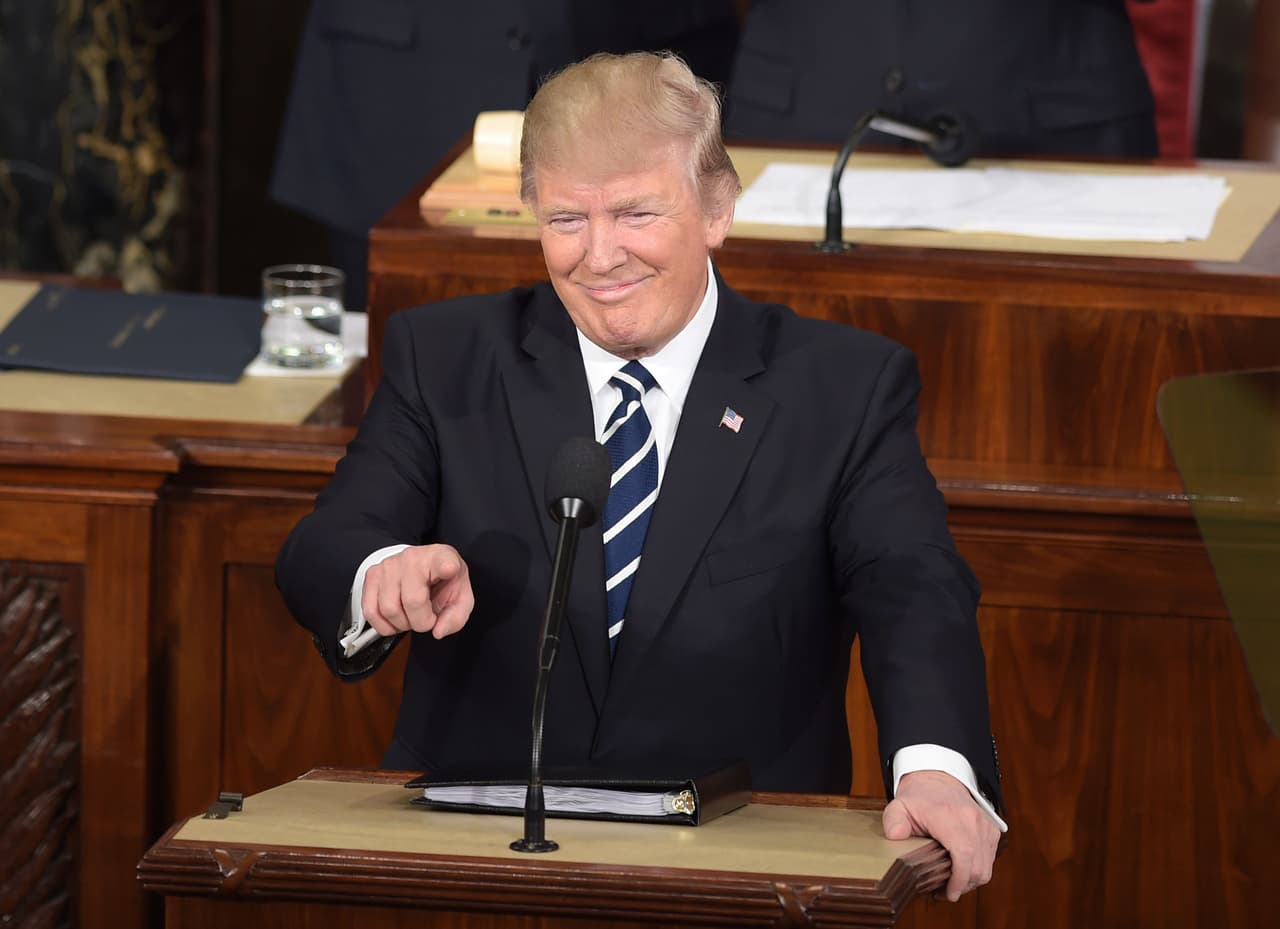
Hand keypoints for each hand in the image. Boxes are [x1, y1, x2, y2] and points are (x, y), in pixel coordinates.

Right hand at [361, 544, 473, 639]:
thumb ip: (456, 617)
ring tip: (410, 617)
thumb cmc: (442, 583)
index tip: (449, 569)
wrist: (422, 567)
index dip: (446, 567)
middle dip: (421, 622)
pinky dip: (383, 625)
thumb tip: (438, 631)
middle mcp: (413, 558)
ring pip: (389, 609)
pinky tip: (395, 620)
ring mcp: (389, 565)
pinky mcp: (372, 575)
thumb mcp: (460, 598)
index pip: (444, 561)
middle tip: (426, 619)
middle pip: (412, 601)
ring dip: (401, 624)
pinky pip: (370, 610)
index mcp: (442, 559)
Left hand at [882, 770, 999, 901]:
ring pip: (986, 866)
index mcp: (950, 816)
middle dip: (962, 886)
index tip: (949, 894)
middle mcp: (972, 820)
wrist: (938, 779)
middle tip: (944, 893)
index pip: (964, 854)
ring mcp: (985, 824)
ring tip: (952, 884)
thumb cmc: (919, 797)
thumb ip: (893, 821)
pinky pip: (990, 858)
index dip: (959, 880)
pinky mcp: (992, 829)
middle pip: (978, 867)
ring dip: (971, 880)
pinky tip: (961, 870)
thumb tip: (895, 836)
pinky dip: (978, 869)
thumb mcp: (899, 806)